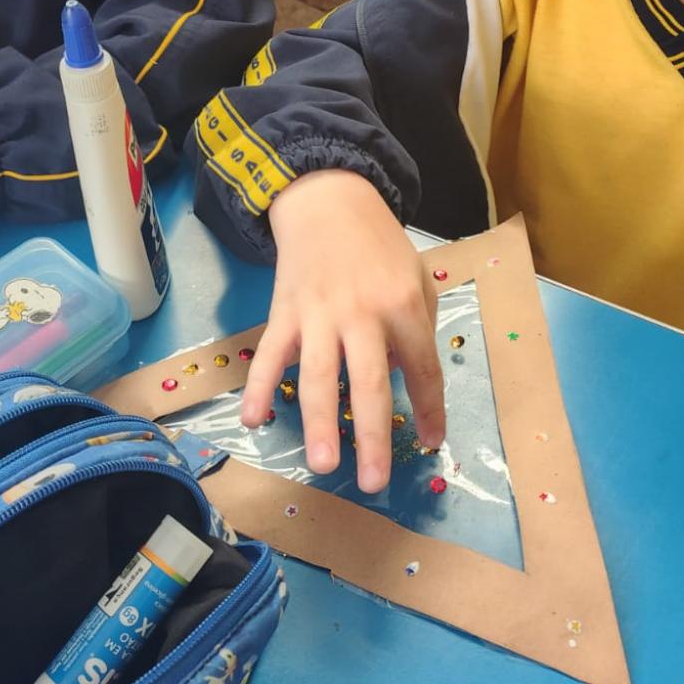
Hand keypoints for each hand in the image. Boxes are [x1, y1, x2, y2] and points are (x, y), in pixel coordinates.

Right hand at [241, 171, 444, 491]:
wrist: (330, 203)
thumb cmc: (381, 248)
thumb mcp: (418, 279)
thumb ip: (417, 331)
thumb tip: (407, 384)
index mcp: (404, 306)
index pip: (423, 369)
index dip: (430, 410)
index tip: (431, 443)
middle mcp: (363, 314)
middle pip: (369, 383)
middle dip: (373, 436)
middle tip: (374, 481)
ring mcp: (319, 314)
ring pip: (318, 376)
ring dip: (319, 423)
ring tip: (323, 465)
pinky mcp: (285, 312)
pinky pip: (271, 355)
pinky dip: (258, 387)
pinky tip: (252, 419)